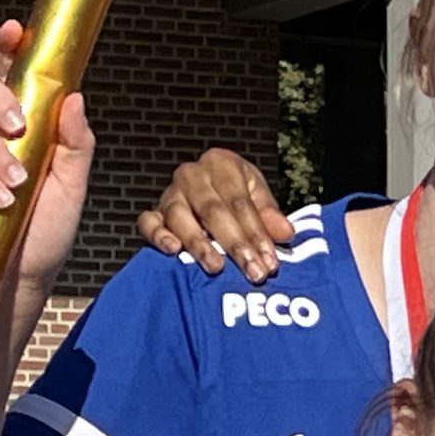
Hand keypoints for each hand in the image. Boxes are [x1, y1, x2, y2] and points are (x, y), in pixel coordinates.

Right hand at [0, 20, 96, 306]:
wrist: (21, 280)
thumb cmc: (47, 233)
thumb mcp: (72, 188)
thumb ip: (75, 144)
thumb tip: (75, 98)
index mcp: (25, 128)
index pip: (13, 78)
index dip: (9, 50)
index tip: (14, 32)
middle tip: (18, 125)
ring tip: (17, 184)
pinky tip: (0, 200)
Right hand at [136, 147, 293, 281]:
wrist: (211, 190)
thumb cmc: (237, 193)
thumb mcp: (258, 197)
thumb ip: (270, 215)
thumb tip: (286, 233)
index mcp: (222, 164)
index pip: (240, 202)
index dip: (257, 233)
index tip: (270, 262)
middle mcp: (192, 174)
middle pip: (213, 210)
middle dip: (235, 244)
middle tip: (252, 272)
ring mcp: (170, 193)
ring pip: (180, 216)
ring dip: (199, 244)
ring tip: (216, 267)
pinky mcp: (154, 212)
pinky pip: (148, 222)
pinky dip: (158, 235)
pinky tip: (172, 250)